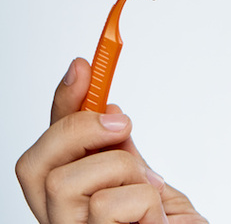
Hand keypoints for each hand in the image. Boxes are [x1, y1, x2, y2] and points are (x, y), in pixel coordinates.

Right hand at [16, 57, 207, 223]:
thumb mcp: (147, 183)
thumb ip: (121, 153)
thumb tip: (107, 109)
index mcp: (72, 204)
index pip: (45, 151)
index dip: (61, 104)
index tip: (84, 64)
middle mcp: (62, 223)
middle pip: (32, 165)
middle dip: (76, 130)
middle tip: (123, 123)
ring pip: (67, 183)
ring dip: (123, 172)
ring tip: (150, 193)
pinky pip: (109, 206)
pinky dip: (145, 201)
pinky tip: (155, 219)